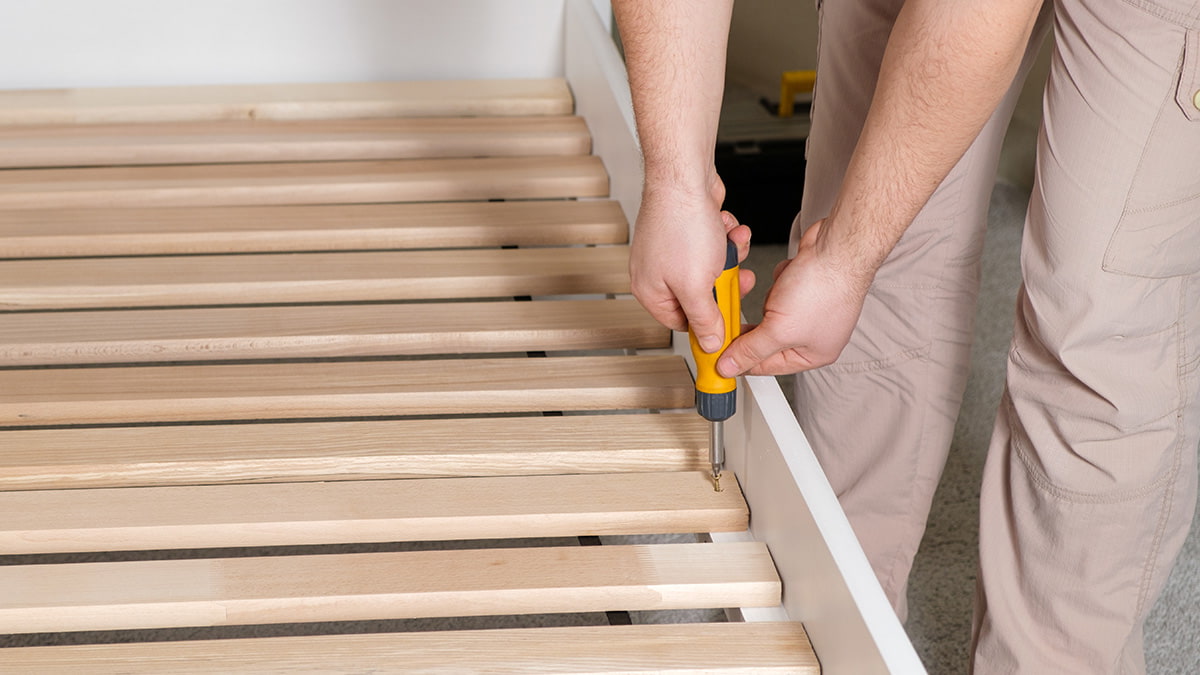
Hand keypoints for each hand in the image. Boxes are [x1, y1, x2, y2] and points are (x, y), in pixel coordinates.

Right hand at [629, 176, 753, 351]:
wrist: (685, 177)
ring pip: (711, 269)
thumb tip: (710, 341)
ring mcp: (672, 250)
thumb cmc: (680, 224)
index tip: (728, 324)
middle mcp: (657, 272)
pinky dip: (725, 237)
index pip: (682, 323)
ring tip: (732, 244)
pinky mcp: (687, 231)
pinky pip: (713, 246)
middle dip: (724, 284)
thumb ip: (704, 319)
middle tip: (736, 278)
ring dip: (730, 257)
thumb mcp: (696, 285)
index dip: (708, 326)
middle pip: (700, 296)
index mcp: (650, 291)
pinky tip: (727, 228)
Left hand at [716, 219, 869, 375]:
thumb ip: (751, 350)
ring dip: (770, 298)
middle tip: (735, 319)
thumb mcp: (779, 329)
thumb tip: (731, 367)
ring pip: (770, 311)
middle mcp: (813, 334)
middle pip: (766, 339)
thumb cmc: (824, 288)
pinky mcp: (804, 285)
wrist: (838, 246)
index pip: (767, 366)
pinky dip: (779, 281)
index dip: (741, 362)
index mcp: (813, 354)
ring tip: (782, 291)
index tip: (718, 358)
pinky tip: (790, 276)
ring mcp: (810, 308)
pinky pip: (777, 289)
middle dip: (756, 323)